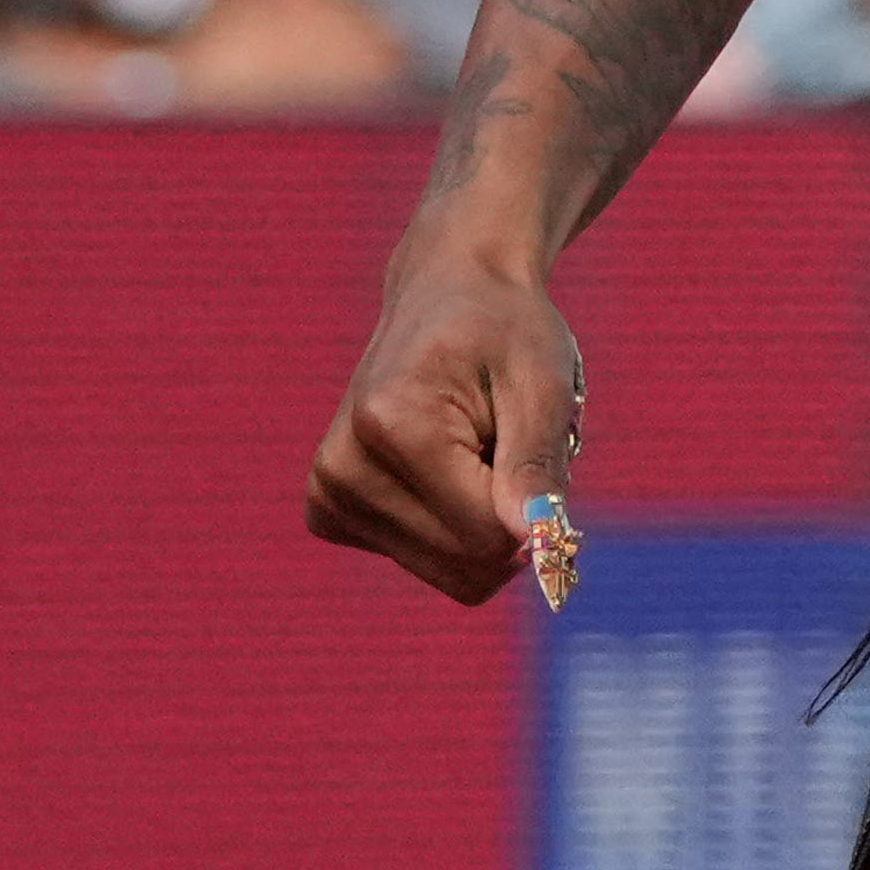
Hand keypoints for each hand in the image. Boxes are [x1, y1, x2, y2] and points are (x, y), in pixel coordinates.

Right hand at [306, 246, 586, 606]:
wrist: (447, 294)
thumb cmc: (506, 332)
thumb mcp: (542, 384)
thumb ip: (537, 468)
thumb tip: (537, 547)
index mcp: (391, 426)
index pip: (489, 537)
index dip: (533, 508)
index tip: (529, 444)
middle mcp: (343, 467)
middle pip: (468, 566)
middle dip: (509, 520)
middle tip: (502, 445)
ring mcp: (328, 494)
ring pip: (450, 575)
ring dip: (484, 524)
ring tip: (475, 452)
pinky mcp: (327, 511)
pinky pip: (425, 564)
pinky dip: (453, 528)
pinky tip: (443, 466)